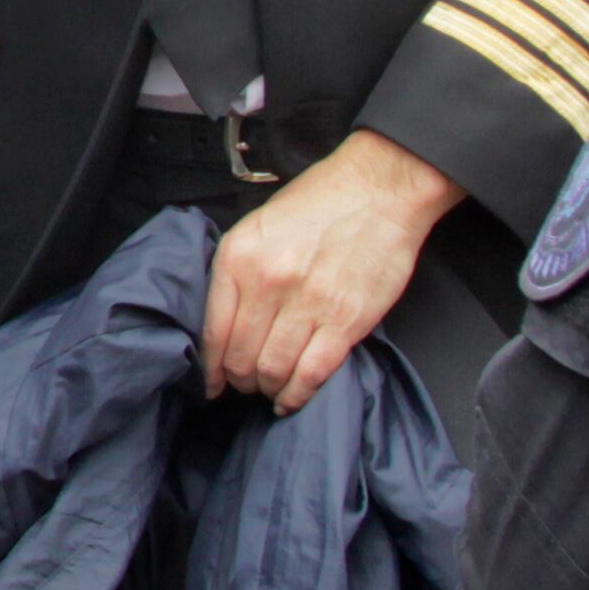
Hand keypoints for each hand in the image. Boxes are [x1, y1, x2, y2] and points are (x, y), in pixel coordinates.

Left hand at [199, 129, 463, 412]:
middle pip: (240, 356)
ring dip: (267, 387)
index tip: (211, 382)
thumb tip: (224, 319)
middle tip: (244, 383)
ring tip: (269, 388)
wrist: (379, 190)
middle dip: (238, 379)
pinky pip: (312, 374)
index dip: (210, 367)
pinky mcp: (345, 321)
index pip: (213, 330)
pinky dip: (298, 395)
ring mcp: (307, 304)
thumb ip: (238, 270)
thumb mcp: (259, 225)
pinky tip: (292, 399)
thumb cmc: (319, 202)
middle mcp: (268, 283)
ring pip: (273, 369)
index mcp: (240, 256)